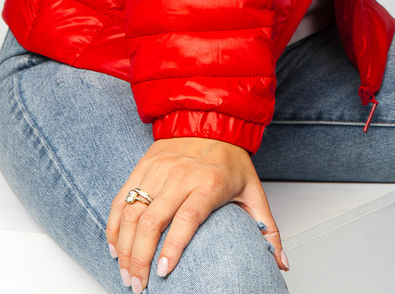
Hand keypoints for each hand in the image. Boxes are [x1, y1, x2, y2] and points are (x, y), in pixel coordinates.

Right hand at [105, 136, 287, 291]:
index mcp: (209, 183)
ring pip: (131, 212)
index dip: (173, 246)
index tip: (164, 273)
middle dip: (140, 259)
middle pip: (152, 221)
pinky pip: (120, 199)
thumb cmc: (231, 159)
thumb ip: (268, 230)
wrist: (210, 117)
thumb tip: (280, 263)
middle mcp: (180, 175)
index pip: (187, 217)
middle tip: (139, 286)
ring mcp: (158, 170)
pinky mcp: (143, 166)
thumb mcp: (254, 191)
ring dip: (124, 248)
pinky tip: (114, 248)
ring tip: (126, 274)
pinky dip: (114, 226)